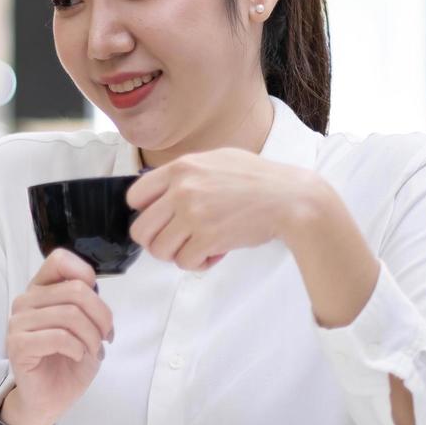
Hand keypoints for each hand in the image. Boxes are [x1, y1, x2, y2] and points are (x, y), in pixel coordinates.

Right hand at [3, 249, 113, 424]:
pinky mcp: (18, 345)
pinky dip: (77, 347)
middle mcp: (26, 301)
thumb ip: (87, 302)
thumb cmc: (69, 361)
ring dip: (91, 336)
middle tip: (105, 338)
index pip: (59, 260)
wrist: (52, 399)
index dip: (86, 276)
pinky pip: (58, 336)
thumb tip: (94, 289)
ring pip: (69, 314)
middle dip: (101, 316)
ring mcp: (18, 322)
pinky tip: (77, 356)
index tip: (96, 305)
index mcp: (41, 290)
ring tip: (93, 351)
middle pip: (75, 290)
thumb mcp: (87, 326)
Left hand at [126, 148, 315, 270]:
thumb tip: (161, 193)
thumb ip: (187, 173)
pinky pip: (184, 262)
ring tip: (197, 247)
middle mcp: (182, 189)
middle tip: (176, 242)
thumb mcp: (217, 160)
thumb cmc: (258, 179)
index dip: (146, 213)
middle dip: (156, 241)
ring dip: (176, 255)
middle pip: (140, 230)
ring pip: (159, 250)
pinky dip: (197, 264)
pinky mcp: (208, 238)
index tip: (162, 220)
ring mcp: (193, 214)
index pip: (135, 196)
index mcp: (181, 167)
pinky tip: (213, 254)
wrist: (290, 198)